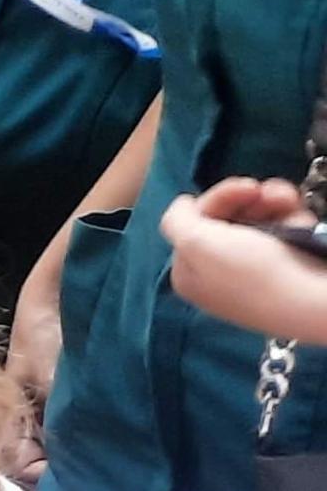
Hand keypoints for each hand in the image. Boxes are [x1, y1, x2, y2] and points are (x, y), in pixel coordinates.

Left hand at [165, 180, 326, 345]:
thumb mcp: (197, 244)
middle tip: (261, 192)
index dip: (216, 200)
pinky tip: (301, 220)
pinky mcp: (288, 262)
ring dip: (273, 202)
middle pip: (226, 216)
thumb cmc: (252, 273)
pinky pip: (285, 228)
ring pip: (258, 217)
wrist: (315, 301)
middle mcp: (219, 270)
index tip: (240, 189)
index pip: (193, 222)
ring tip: (287, 202)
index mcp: (190, 271)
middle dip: (247, 198)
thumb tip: (181, 204)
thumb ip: (176, 220)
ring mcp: (255, 266)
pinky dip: (294, 217)